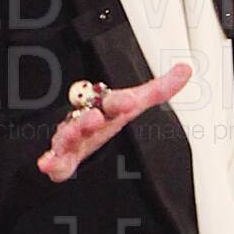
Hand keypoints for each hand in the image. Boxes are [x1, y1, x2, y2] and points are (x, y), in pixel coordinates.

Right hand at [38, 61, 192, 181]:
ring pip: (69, 135)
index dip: (120, 102)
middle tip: (94, 117)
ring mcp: (73, 138)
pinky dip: (51, 162)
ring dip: (70, 135)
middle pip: (87, 118)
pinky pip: (56, 162)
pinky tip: (48, 163)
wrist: (75, 130)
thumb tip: (186, 70)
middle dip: (89, 118)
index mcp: (105, 109)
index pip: (112, 103)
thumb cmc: (105, 116)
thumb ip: (159, 90)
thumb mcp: (133, 103)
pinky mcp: (63, 158)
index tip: (128, 101)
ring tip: (72, 135)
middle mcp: (87, 121)